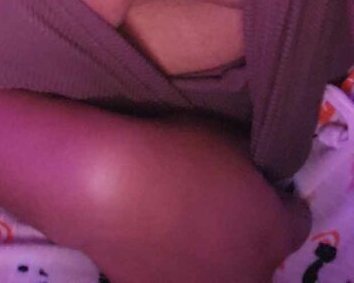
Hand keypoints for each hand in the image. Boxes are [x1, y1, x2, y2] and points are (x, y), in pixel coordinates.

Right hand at [80, 111, 311, 282]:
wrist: (109, 186)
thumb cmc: (175, 153)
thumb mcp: (228, 139)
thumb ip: (253, 165)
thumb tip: (255, 175)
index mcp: (273, 232)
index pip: (297, 219)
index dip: (278, 197)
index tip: (258, 181)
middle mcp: (249, 274)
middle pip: (261, 254)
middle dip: (247, 232)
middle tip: (218, 203)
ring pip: (220, 273)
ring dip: (211, 255)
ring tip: (181, 224)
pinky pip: (178, 278)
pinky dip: (171, 264)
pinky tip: (152, 237)